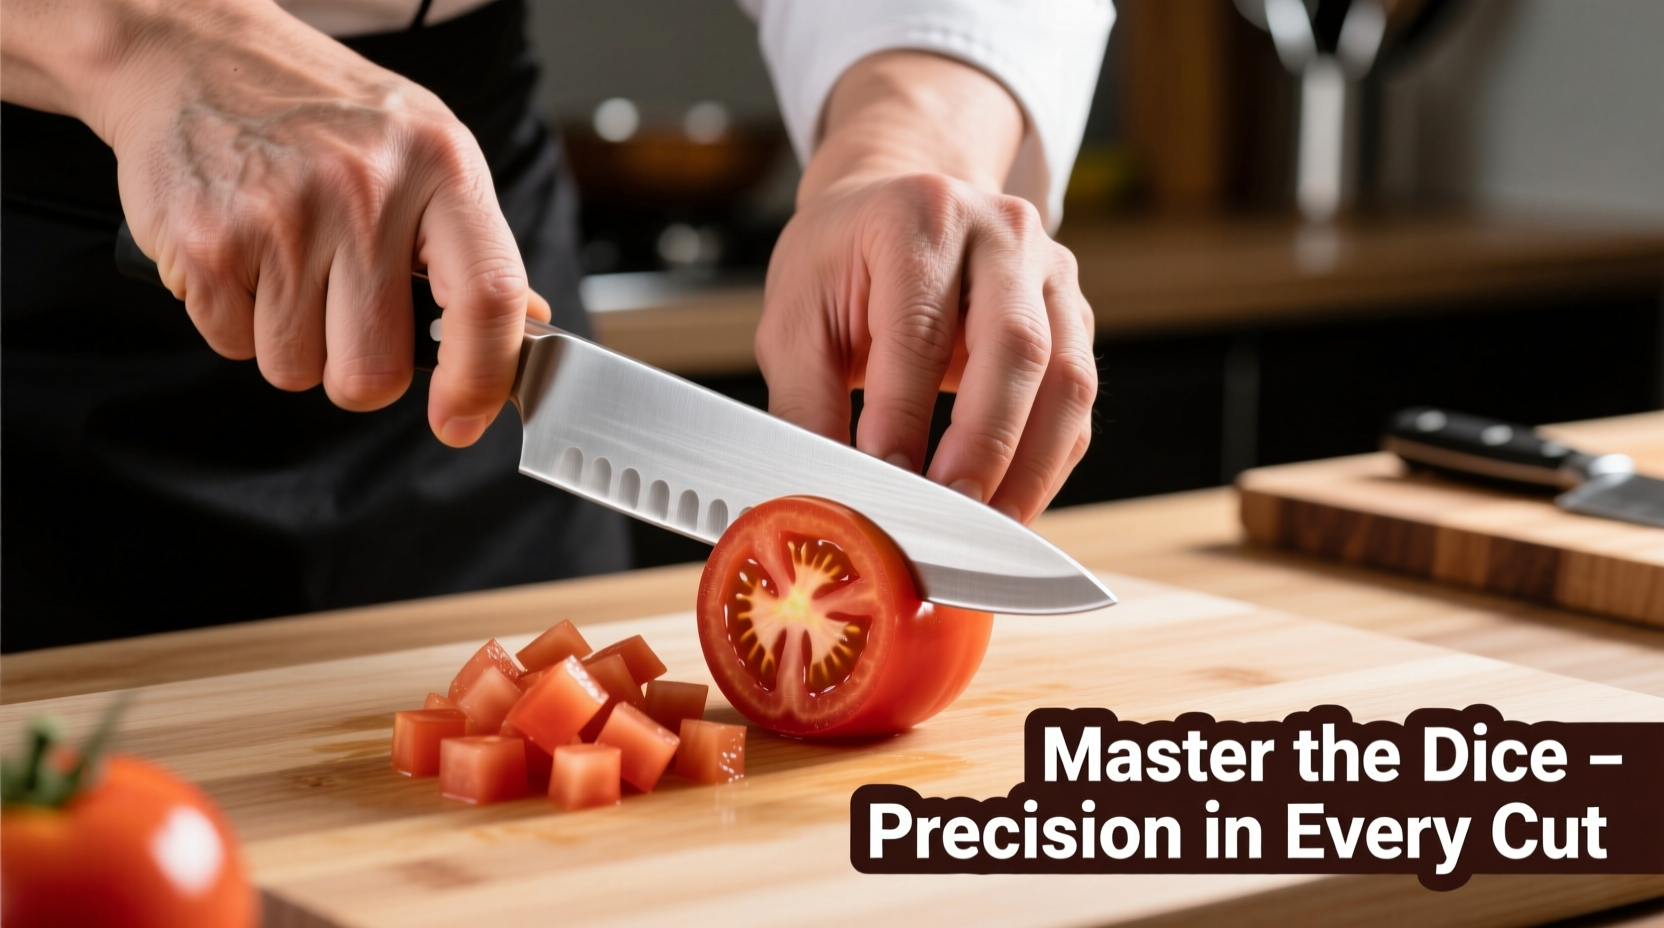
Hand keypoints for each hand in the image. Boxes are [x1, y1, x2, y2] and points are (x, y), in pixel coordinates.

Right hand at [1, 0, 543, 445]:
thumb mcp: (426, 152)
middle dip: (359, 371)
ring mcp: (281, 215)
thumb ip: (476, 244)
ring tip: (289, 262)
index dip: (482, 378)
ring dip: (293, 340)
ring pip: (299, 369)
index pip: (487, 298)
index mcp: (441, 165)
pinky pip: (234, 346)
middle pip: (374, 371)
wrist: (195, 54)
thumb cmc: (324, 114)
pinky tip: (246, 253)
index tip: (463, 419)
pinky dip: (238, 319)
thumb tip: (530, 323)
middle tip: (346, 313)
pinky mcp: (206, 241)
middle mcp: (365, 189)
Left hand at [756, 52, 1096, 523]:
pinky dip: (1046, 465)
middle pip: (1018, 349)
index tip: (883, 485)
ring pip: (1068, 381)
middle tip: (948, 518)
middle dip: (984, 448)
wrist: (894, 209)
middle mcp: (1002, 233)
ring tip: (987, 533)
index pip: (921, 329)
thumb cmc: (842, 265)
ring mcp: (1051, 273)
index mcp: (922, 217)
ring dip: (1030, 469)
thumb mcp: (794, 319)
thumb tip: (818, 495)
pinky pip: (1077, 405)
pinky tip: (1009, 507)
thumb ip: (805, 404)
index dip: (904, 416)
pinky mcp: (1074, 317)